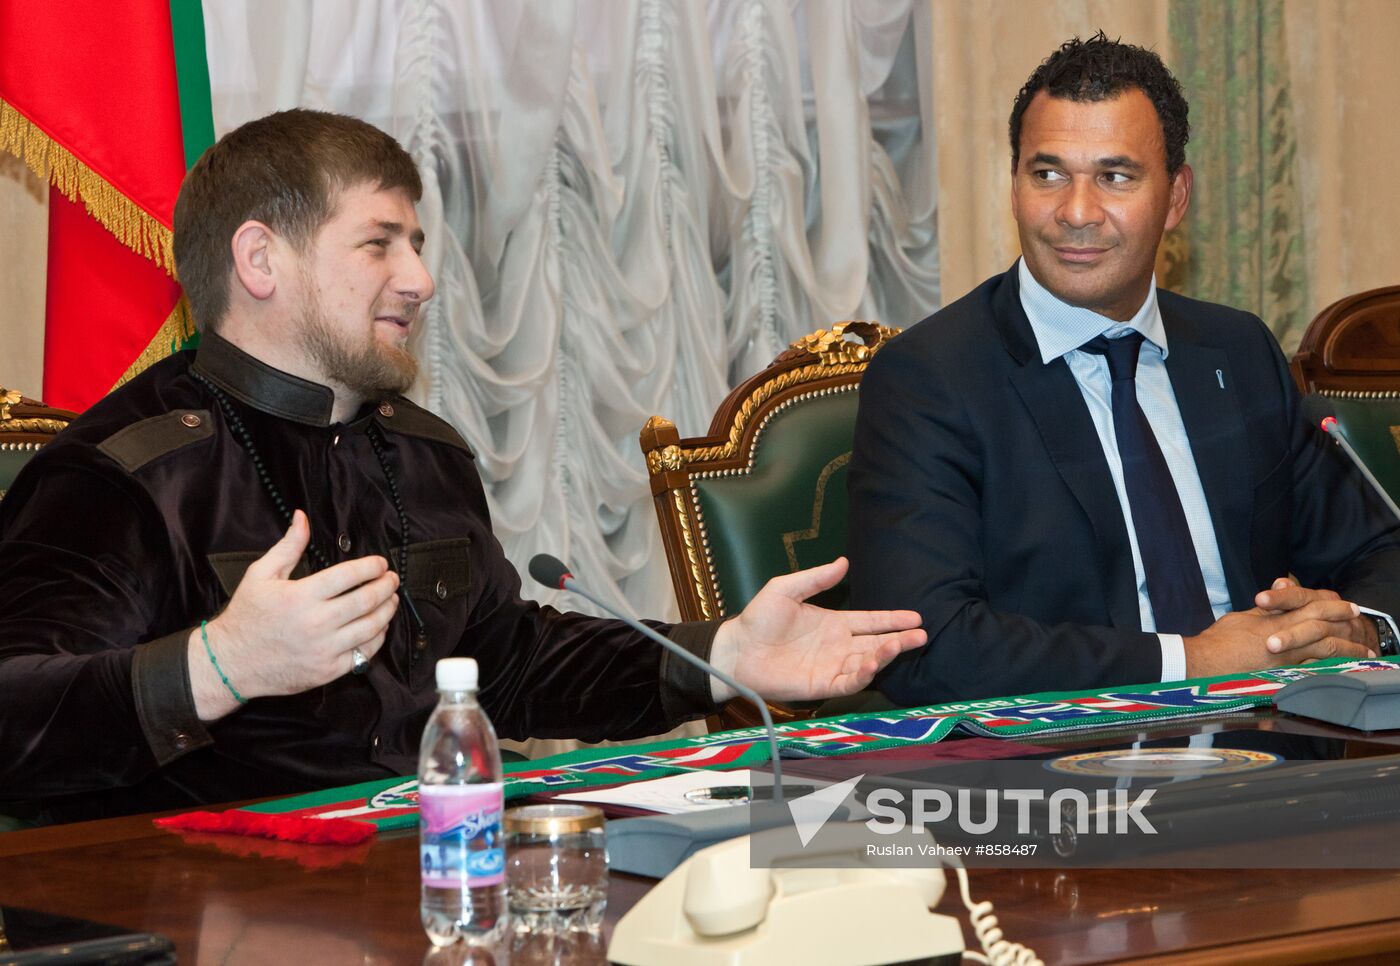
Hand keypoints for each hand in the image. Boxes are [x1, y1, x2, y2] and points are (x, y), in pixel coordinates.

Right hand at [188, 510, 399, 719]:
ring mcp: (324, 649)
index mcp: (301, 596)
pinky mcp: (327, 671)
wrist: (230, 663)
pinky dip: (377, 638)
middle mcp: (316, 623)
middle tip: (392, 579)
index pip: (349, 575)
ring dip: (387, 611)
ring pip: (371, 627)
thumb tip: (302, 518)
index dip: (371, 567)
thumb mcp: (261, 574)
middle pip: (366, 600)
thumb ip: (288, 546)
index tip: (381, 563)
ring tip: (392, 600)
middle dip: (386, 586)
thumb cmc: (246, 617)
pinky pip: (364, 654)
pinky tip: (378, 627)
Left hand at [709, 557, 925, 702]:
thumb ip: (816, 578)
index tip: (916, 617)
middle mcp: (838, 646)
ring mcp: (831, 666)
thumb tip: (844, 562)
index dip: (892, 620)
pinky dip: (863, 675)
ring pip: (867, 663)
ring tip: (901, 644)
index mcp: (834, 623)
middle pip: (876, 643)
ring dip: (885, 655)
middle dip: (900, 640)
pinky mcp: (821, 685)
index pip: (870, 621)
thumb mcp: (786, 589)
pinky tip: (872, 663)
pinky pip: (848, 683)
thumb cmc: (758, 619)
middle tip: (921, 635)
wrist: (736, 649)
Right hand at [1183, 586, 1374, 678]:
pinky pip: (1314, 672)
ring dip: (1347, 650)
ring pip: (1325, 651)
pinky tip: (1343, 671)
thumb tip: (1278, 607)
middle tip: (1362, 625)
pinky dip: (1331, 669)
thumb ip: (1265, 615)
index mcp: (1274, 621)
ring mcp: (1284, 660)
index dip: (1333, 606)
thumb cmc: (1216, 642)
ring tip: (1362, 652)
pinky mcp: (1281, 677)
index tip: (1348, 607)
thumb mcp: (1241, 619)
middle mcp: (1283, 638)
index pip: (1311, 608)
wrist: (1202, 664)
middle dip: (1346, 626)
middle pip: (1324, 628)